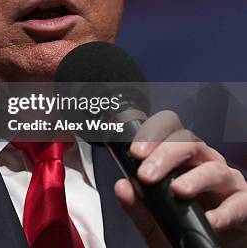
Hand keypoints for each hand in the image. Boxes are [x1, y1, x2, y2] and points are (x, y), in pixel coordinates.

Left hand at [114, 110, 246, 246]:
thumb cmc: (182, 226)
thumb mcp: (153, 219)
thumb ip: (137, 204)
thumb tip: (122, 187)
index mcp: (180, 159)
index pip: (168, 131)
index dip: (152, 134)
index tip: (135, 152)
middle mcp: (204, 163)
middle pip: (188, 142)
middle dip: (165, 155)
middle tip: (146, 175)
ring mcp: (226, 182)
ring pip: (213, 168)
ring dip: (194, 178)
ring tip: (178, 191)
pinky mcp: (244, 203)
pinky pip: (239, 202)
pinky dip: (224, 211)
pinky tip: (210, 219)